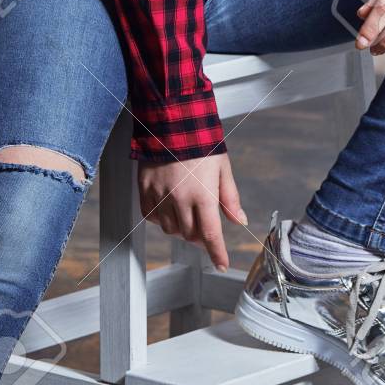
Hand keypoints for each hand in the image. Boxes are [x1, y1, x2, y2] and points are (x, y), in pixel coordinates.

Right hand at [137, 152, 246, 270]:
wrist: (171, 122)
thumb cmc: (201, 142)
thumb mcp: (222, 167)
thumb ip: (230, 197)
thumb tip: (240, 220)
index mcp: (202, 194)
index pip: (211, 234)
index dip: (217, 252)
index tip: (222, 263)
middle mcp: (180, 199)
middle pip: (190, 234)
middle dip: (200, 236)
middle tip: (206, 228)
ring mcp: (160, 195)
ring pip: (171, 229)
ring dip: (182, 228)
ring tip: (188, 212)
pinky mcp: (145, 190)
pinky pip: (152, 217)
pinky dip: (162, 219)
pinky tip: (169, 208)